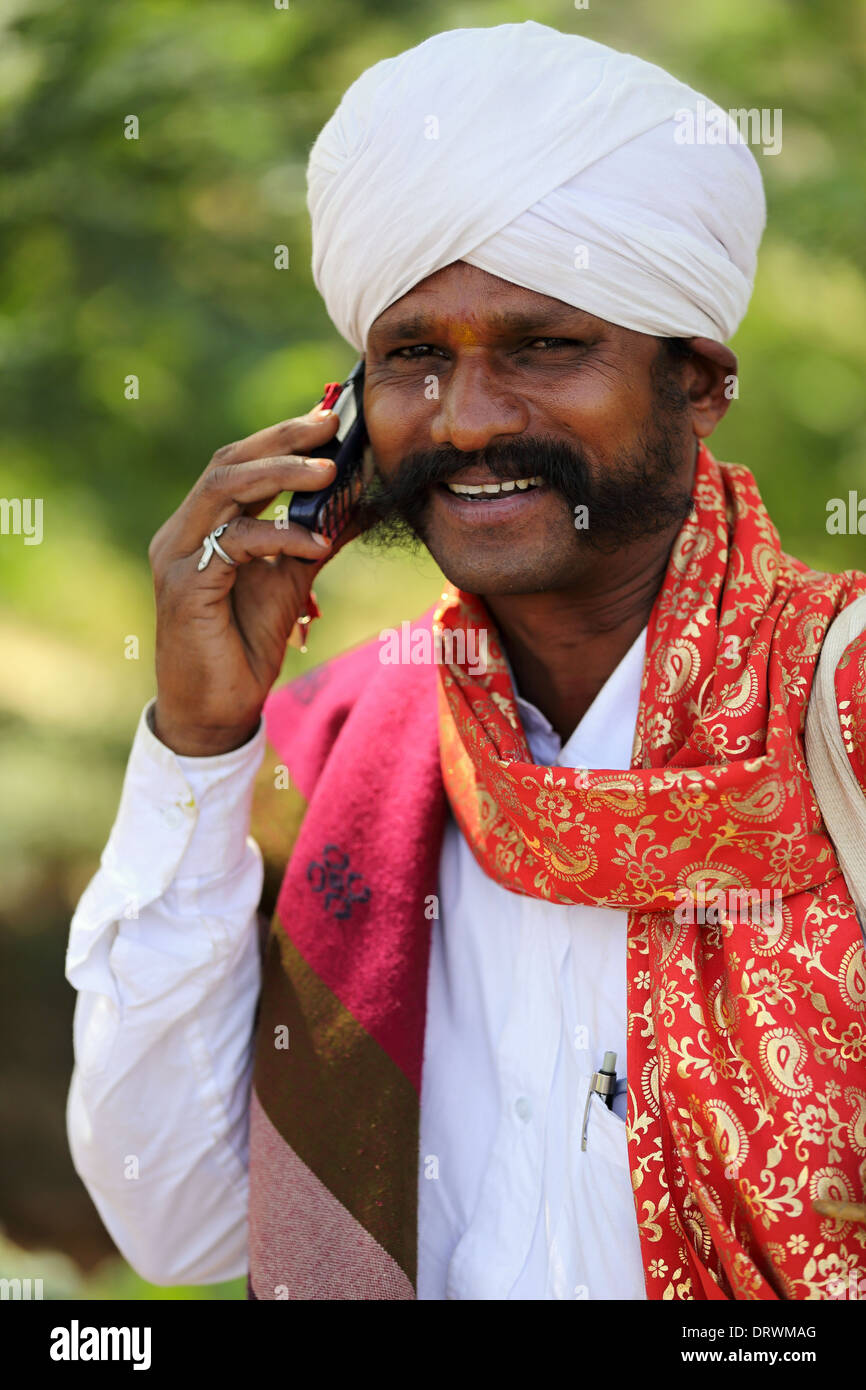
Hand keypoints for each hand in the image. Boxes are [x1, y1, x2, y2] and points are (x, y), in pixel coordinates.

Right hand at [149, 405, 343, 754]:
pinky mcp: (185, 586)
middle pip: (227, 462)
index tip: (330, 420)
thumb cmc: (245, 645)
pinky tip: (317, 543)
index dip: (281, 438)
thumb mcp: (289, 581)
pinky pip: (235, 541)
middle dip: (281, 440)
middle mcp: (181, 532)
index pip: (238, 463)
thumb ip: (313, 538)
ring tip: (330, 471)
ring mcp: (176, 556)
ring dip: (280, 474)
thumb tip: (360, 501)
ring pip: (224, 488)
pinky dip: (280, 535)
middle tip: (331, 424)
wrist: (217, 710)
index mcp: (202, 525)